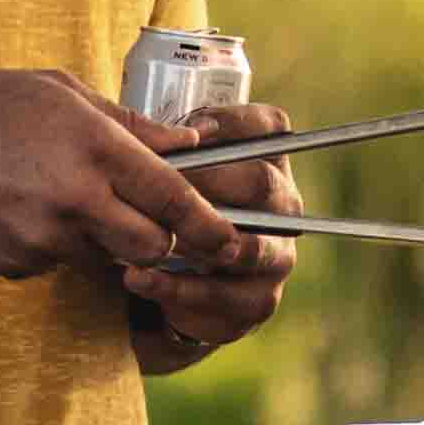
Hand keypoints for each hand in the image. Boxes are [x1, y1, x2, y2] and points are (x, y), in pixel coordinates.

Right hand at [0, 68, 246, 283]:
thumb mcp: (62, 93)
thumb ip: (131, 126)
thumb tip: (189, 145)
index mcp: (94, 150)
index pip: (174, 200)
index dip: (209, 226)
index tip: (229, 239)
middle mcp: (73, 200)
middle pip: (149, 247)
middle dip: (158, 242)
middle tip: (144, 220)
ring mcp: (40, 239)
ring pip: (102, 259)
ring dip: (101, 241)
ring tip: (61, 199)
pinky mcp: (12, 265)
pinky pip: (53, 266)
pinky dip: (52, 246)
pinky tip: (19, 210)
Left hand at [117, 104, 299, 369]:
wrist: (176, 288)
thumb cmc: (171, 212)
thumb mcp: (169, 172)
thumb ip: (169, 145)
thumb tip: (176, 134)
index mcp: (269, 163)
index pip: (270, 128)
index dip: (233, 124)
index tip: (191, 130)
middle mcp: (285, 206)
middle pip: (260, 184)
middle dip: (203, 183)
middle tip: (155, 186)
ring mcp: (278, 256)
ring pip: (249, 247)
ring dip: (195, 243)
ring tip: (149, 240)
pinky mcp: (259, 300)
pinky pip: (223, 295)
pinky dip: (176, 288)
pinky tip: (138, 277)